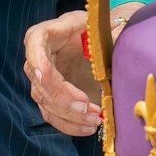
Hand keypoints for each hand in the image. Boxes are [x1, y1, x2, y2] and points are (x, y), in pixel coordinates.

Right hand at [24, 5, 138, 136]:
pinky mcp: (48, 98)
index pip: (34, 43)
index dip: (38, 60)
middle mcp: (36, 58)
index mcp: (44, 34)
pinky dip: (69, 125)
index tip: (46, 75)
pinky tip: (88, 128)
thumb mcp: (99, 27)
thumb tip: (122, 39)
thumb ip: (109, 33)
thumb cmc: (91, 31)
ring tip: (96, 120)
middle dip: (65, 98)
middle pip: (41, 82)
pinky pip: (53, 116)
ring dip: (70, 116)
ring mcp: (40, 81)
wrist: (90, 44)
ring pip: (47, 103)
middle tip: (89, 108)